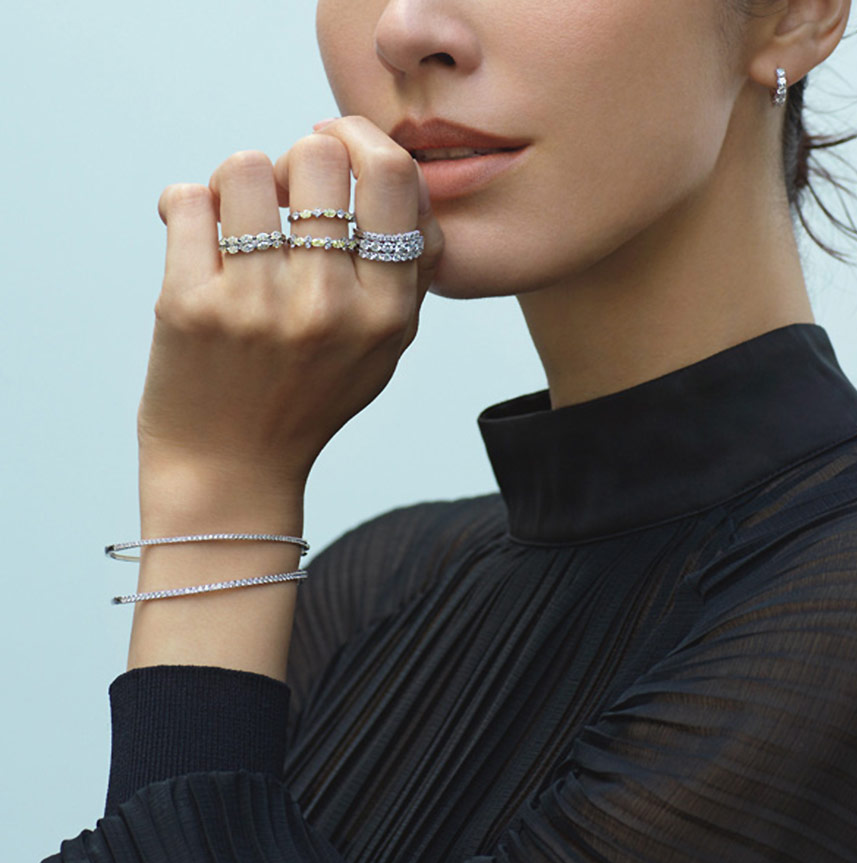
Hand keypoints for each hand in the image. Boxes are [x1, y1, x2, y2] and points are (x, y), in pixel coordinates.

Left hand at [138, 116, 443, 513]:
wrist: (232, 467)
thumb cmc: (309, 397)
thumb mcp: (384, 348)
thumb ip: (407, 272)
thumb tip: (396, 173)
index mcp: (387, 312)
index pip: (393, 177)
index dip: (359, 140)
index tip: (335, 148)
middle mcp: (329, 306)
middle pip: (320, 156)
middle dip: (298, 157)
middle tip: (285, 193)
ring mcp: (258, 306)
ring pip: (247, 166)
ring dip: (240, 181)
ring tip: (238, 216)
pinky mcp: (191, 306)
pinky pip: (186, 199)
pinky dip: (187, 206)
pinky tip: (196, 237)